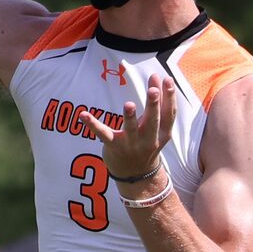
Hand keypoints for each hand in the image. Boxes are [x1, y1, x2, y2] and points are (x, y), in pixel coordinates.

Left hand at [84, 72, 178, 191]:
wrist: (136, 175)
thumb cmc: (147, 143)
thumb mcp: (158, 127)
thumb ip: (158, 104)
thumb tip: (158, 76)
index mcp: (163, 133)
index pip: (168, 113)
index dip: (169, 97)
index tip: (166, 79)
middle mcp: (149, 139)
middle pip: (153, 121)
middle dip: (153, 105)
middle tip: (153, 90)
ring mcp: (131, 144)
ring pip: (131, 130)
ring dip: (129, 117)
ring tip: (129, 104)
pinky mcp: (113, 146)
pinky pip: (103, 134)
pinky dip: (92, 124)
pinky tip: (83, 115)